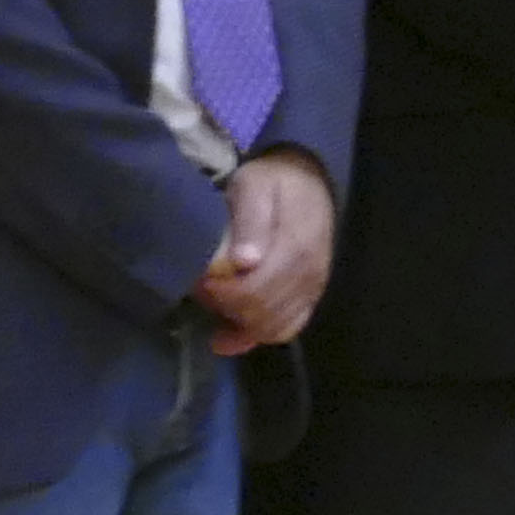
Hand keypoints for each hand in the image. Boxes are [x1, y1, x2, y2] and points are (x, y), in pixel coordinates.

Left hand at [195, 151, 335, 352]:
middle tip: (202, 290)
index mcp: (296, 249)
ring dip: (241, 324)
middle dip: (228, 309)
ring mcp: (313, 289)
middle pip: (265, 315)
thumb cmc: (272, 182)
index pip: (257, 291)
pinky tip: (230, 333)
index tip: (201, 281)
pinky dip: (258, 333)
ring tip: (214, 304)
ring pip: (277, 328)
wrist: (307, 180)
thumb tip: (245, 262)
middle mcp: (311, 276)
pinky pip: (288, 327)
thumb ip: (251, 223)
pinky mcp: (310, 295)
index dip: (224, 294)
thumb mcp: (254, 188)